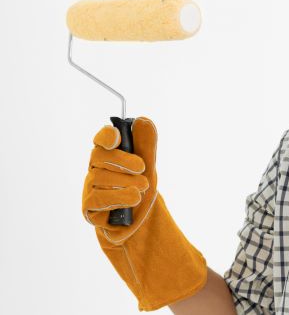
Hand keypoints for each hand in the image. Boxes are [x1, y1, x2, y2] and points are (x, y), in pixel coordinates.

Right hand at [83, 117, 155, 241]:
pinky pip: (98, 198)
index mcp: (109, 153)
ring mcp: (90, 187)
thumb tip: (143, 120)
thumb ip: (146, 144)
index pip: (102, 139)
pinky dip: (119, 196)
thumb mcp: (148, 165)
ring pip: (100, 177)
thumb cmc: (139, 186)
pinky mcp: (89, 206)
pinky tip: (133, 198)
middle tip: (142, 168)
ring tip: (143, 187)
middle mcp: (95, 168)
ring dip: (125, 182)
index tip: (117, 137)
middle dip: (123, 160)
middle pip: (99, 156)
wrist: (141, 218)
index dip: (106, 136)